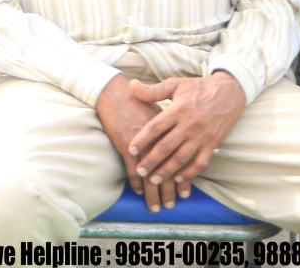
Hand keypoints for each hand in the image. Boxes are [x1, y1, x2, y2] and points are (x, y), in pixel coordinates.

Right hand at [95, 74, 172, 212]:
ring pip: (151, 176)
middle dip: (168, 191)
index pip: (179, 162)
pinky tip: (139, 191)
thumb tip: (176, 139)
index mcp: (168, 133)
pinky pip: (132, 170)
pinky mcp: (126, 146)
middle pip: (167, 172)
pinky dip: (136, 183)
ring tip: (156, 206)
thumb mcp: (158, 110)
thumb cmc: (135, 100)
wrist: (115, 93)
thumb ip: (168, 127)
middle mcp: (158, 141)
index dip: (183, 179)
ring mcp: (142, 145)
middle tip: (171, 205)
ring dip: (154, 193)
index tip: (185, 192)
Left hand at [126, 72, 245, 194]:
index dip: (142, 139)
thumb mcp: (175, 84)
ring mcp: (202, 136)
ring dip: (167, 171)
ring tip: (154, 180)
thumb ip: (153, 90)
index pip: (156, 127)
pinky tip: (179, 178)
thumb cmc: (197, 88)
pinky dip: (190, 172)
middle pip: (167, 146)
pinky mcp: (213, 143)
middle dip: (151, 161)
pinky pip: (201, 162)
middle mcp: (190, 124)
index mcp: (178, 109)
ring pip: (182, 158)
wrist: (229, 92)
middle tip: (139, 172)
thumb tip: (132, 85)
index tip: (131, 150)